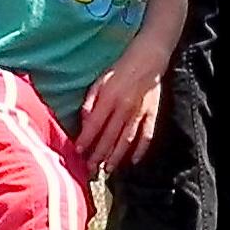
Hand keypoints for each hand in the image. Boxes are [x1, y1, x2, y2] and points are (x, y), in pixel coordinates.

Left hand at [75, 55, 165, 172]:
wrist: (148, 59)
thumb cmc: (120, 69)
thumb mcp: (101, 79)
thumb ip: (91, 100)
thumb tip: (84, 119)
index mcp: (110, 98)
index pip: (95, 124)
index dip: (86, 139)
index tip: (78, 152)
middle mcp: (125, 108)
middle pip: (110, 137)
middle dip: (98, 155)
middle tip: (90, 169)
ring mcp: (140, 113)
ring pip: (127, 140)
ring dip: (116, 157)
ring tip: (107, 169)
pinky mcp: (152, 114)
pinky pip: (146, 136)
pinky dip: (141, 150)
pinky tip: (133, 161)